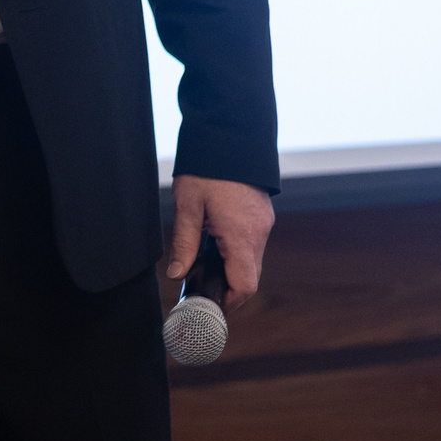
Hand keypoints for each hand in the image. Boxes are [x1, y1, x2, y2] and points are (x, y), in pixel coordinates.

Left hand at [166, 173, 274, 309]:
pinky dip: (238, 252)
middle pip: (251, 277)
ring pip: (253, 261)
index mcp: (241, 235)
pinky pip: (254, 244)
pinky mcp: (263, 215)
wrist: (231, 136)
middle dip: (229, 288)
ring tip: (206, 266)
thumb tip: (177, 274)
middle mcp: (259, 233)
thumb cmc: (208, 167)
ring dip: (233, 269)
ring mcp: (264, 224)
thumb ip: (184, 243)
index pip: (244, 286)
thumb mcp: (188, 205)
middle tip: (204, 289)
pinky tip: (218, 245)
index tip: (212, 305)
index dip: (230, 302)